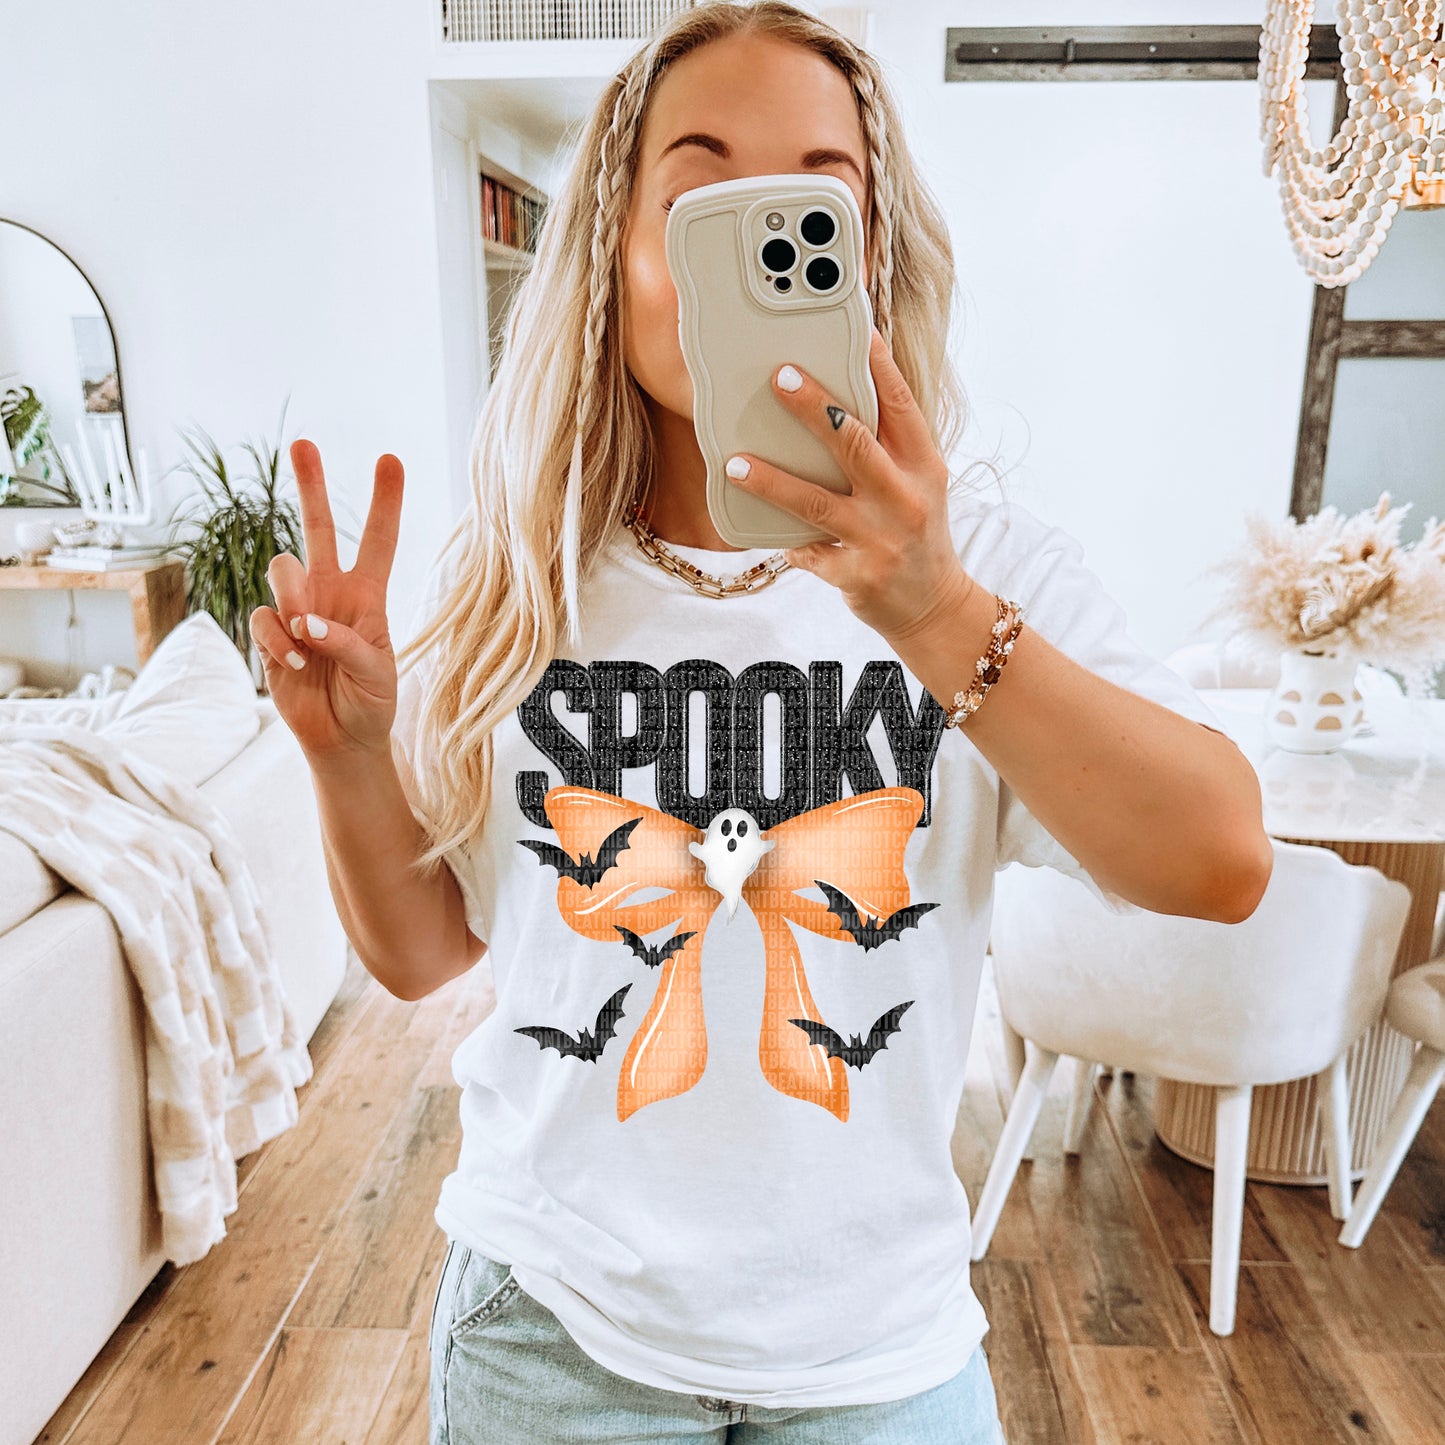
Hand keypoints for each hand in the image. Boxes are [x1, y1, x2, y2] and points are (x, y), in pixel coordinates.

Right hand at [249, 440, 402, 766]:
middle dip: (310, 485)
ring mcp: (297, 611)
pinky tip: (294, 661)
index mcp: (369, 596)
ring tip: (306, 636)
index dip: (385, 502)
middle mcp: (331, 594)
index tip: (389, 459)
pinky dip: (276, 637)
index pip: (379, 541)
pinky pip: (263, 616)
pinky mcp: (270, 635)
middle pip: (317, 528)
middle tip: (302, 443)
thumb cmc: (372, 704)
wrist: (343, 742)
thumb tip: (305, 621)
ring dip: (293, 598)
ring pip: (282, 568)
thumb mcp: (378, 673)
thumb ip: (347, 641)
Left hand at [724, 326, 973, 641]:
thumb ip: (887, 445)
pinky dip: (782, 537)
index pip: (901, 407)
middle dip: (815, 409)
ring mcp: (880, 540)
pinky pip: (807, 551)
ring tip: (735, 463)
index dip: (878, 367)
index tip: (854, 329)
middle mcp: (905, 500)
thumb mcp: (919, 483)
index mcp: (924, 467)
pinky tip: (754, 523)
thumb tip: (835, 398)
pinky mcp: (856, 576)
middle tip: (780, 377)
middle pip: (855, 445)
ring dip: (773, 481)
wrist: (932, 605)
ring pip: (818, 503)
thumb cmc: (915, 530)